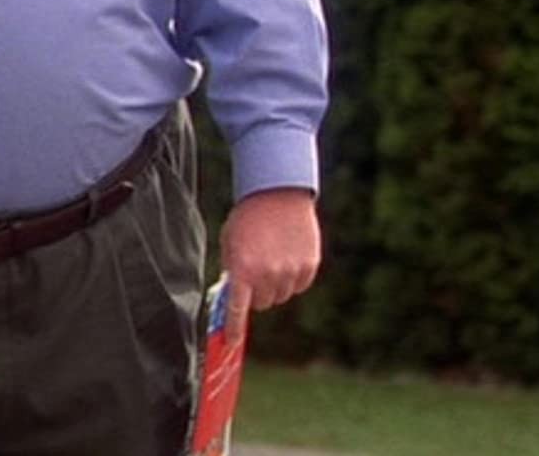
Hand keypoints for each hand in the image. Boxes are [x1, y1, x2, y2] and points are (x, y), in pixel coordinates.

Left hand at [219, 187, 319, 346]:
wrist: (277, 193)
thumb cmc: (247, 217)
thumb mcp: (230, 242)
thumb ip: (233, 271)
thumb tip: (235, 297)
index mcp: (242, 270)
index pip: (237, 310)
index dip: (234, 330)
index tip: (230, 345)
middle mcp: (267, 275)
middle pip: (262, 305)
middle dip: (256, 293)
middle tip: (255, 271)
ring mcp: (290, 272)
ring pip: (281, 296)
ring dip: (275, 285)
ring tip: (272, 257)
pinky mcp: (309, 267)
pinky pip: (299, 286)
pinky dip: (293, 277)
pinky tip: (288, 254)